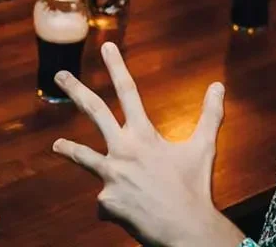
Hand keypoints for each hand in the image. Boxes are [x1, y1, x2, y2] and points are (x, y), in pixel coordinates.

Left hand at [52, 42, 239, 246]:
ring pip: (83, 156)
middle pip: (94, 111)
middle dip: (75, 90)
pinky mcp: (106, 200)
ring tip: (57, 145)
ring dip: (69, 149)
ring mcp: (111, 175)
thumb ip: (210, 115)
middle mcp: (123, 150)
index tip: (106, 47)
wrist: (188, 231)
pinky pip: (106, 200)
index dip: (117, 66)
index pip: (129, 91)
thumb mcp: (204, 148)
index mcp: (144, 135)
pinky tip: (133, 214)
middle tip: (59, 75)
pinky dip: (117, 205)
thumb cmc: (196, 188)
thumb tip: (218, 85)